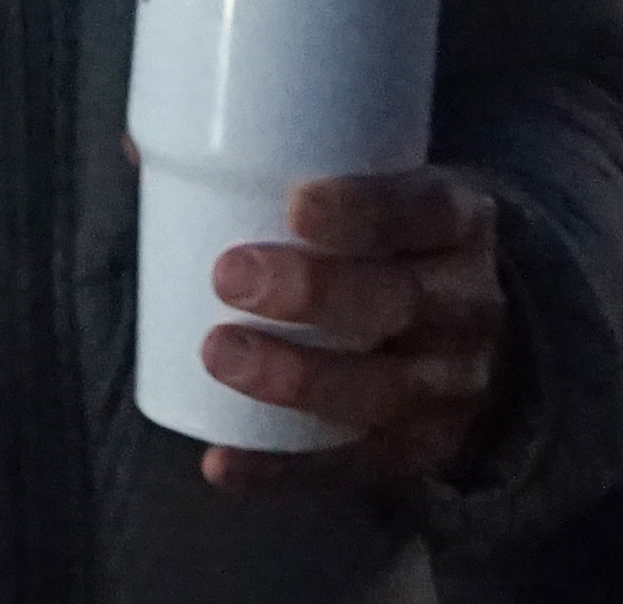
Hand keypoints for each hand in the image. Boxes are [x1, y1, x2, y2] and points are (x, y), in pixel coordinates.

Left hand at [197, 165, 503, 496]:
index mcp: (458, 223)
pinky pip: (354, 468)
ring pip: (382, 391)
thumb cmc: (394, 238)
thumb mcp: (380, 186)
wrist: (486, 327)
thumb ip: (282, 163)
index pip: (426, 211)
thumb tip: (136, 150)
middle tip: (229, 276)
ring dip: (296, 379)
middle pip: (401, 302)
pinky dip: (284, 472)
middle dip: (314, 291)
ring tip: (219, 354)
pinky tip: (223, 463)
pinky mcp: (421, 449)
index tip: (295, 204)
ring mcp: (451, 386)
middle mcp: (467, 306)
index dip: (365, 210)